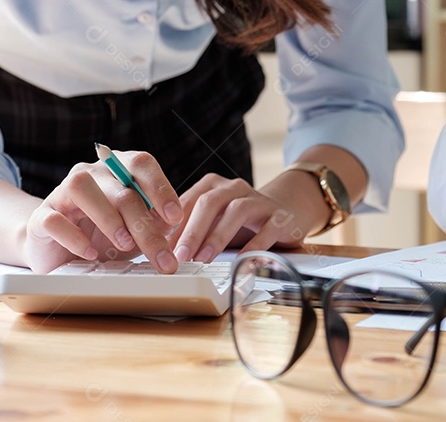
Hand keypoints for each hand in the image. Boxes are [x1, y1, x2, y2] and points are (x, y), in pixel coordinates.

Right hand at [23, 151, 183, 273]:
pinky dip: (74, 237)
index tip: (175, 217)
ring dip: (108, 217)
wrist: (56, 249)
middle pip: (120, 189)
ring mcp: (61, 193)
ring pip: (81, 187)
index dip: (160, 187)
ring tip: (124, 244)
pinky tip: (90, 253)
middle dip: (144, 224)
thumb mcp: (134, 231)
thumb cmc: (101, 235)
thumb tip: (170, 224)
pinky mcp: (41, 217)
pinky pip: (54, 219)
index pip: (141, 163)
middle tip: (161, 255)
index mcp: (117, 170)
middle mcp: (90, 174)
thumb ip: (153, 223)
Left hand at [169, 173, 313, 263]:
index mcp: (213, 186)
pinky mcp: (280, 216)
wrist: (286, 209)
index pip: (187, 201)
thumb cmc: (241, 219)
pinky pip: (267, 229)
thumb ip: (188, 228)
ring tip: (204, 258)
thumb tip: (159, 248)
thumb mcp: (213, 219)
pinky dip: (254, 244)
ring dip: (217, 236)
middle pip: (209, 203)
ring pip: (236, 211)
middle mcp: (235, 188)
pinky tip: (242, 259)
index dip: (172, 224)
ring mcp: (258, 201)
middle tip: (180, 255)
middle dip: (192, 231)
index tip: (160, 246)